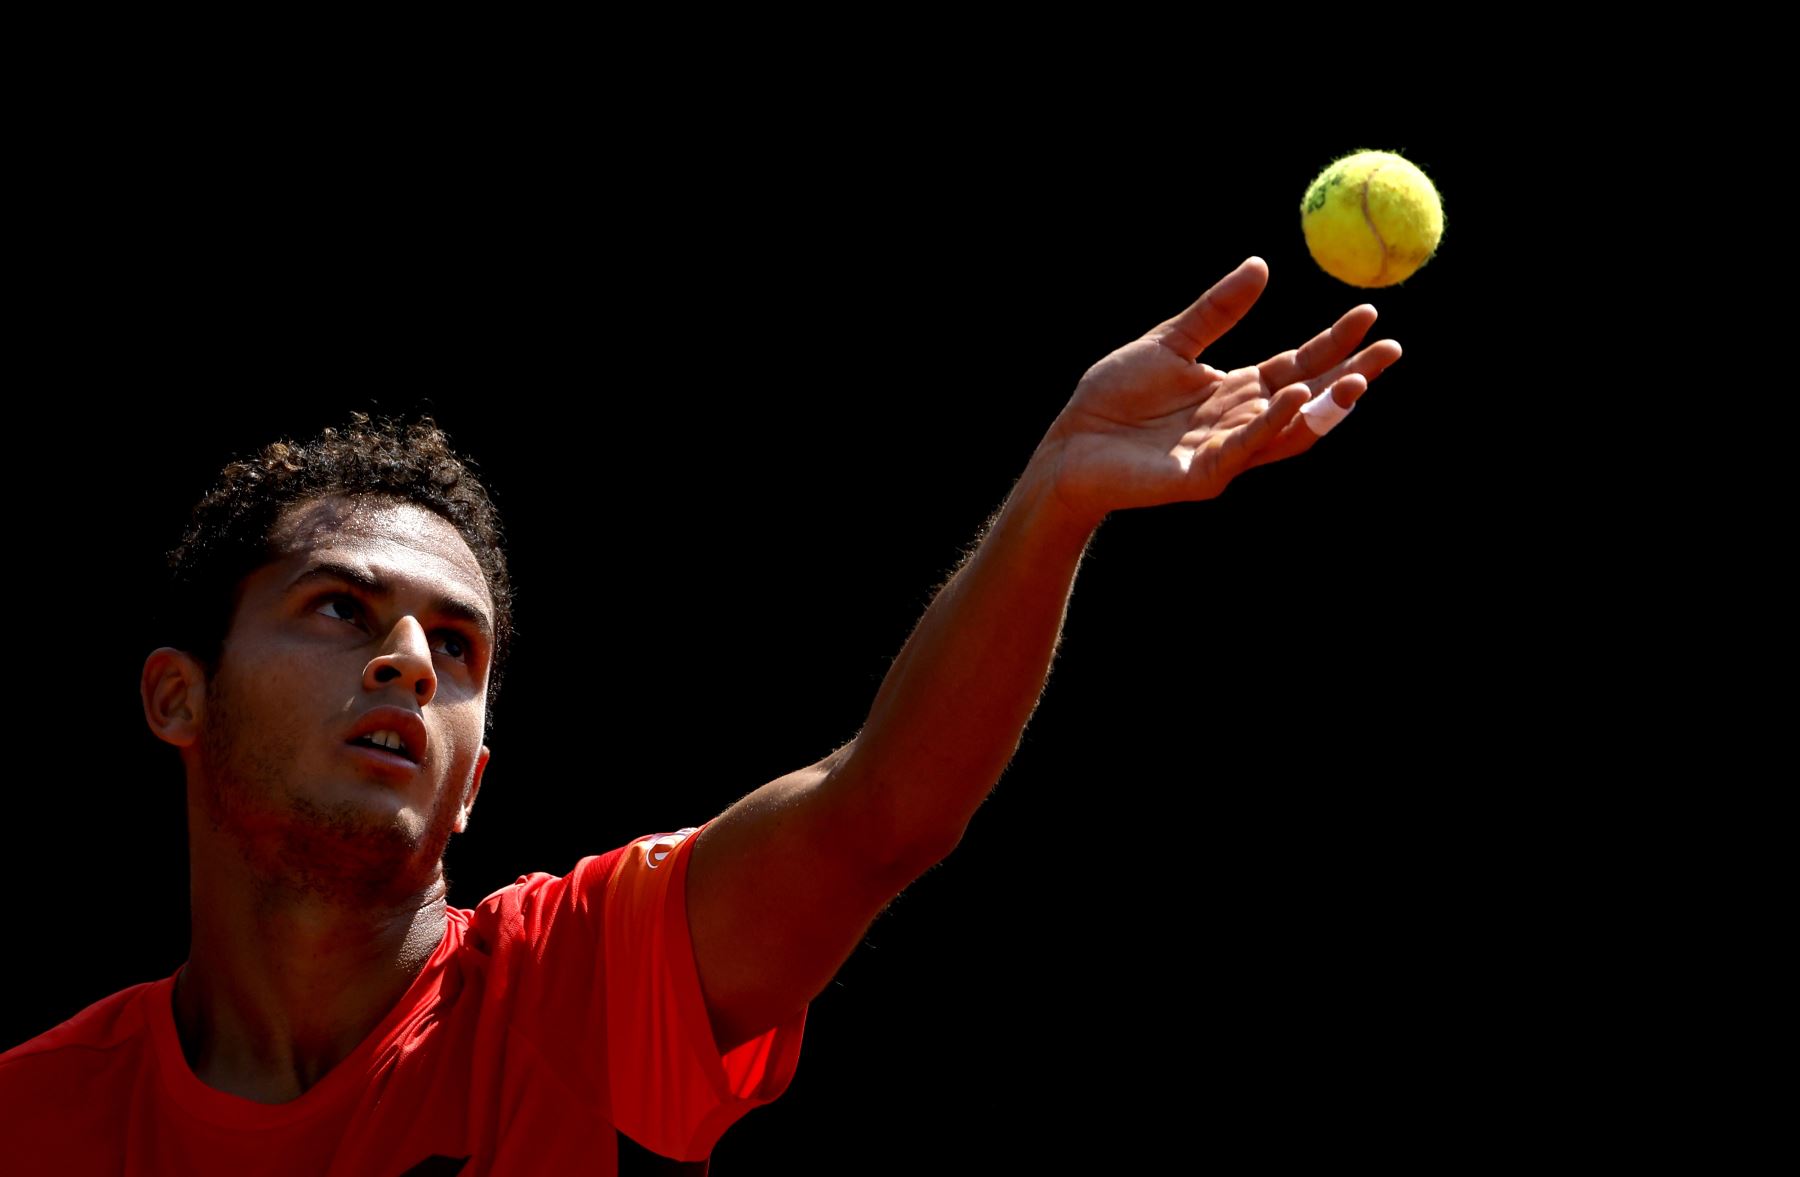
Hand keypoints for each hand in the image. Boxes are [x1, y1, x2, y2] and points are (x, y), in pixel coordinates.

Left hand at [1041, 257, 1401, 525]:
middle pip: (1308, 399)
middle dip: (1351, 376)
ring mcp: (1226, 453)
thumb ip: (1216, 311)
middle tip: (1392, 349)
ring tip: (1354, 378)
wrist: (1069, 445)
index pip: (1297, 364)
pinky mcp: (1203, 477)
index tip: (1368, 312)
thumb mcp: (1169, 343)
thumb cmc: (1111, 398)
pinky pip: (1246, 450)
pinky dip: (1274, 424)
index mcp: (1234, 391)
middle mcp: (1240, 423)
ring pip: (1288, 431)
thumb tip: (1263, 266)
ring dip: (1324, 407)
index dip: (1333, 342)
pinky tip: (1296, 397)